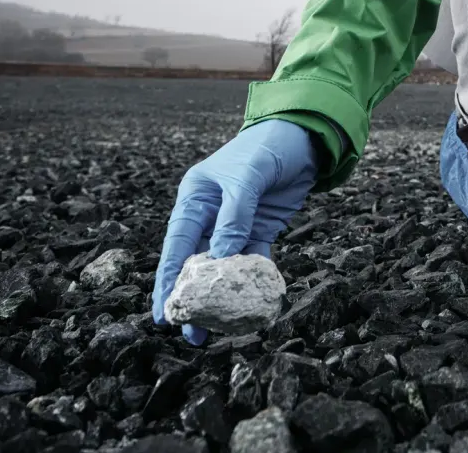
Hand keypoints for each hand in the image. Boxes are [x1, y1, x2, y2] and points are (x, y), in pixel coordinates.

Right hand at [152, 118, 316, 344]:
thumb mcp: (248, 177)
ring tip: (214, 330)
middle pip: (196, 262)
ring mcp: (235, 225)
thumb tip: (222, 259)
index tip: (164, 312)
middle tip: (188, 331)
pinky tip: (251, 307)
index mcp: (195, 199)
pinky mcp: (260, 230)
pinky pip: (253, 261)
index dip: (168, 280)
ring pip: (223, 268)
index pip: (176, 245)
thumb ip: (235, 217)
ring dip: (221, 297)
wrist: (303, 137)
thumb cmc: (266, 147)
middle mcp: (209, 215)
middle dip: (192, 297)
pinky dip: (253, 282)